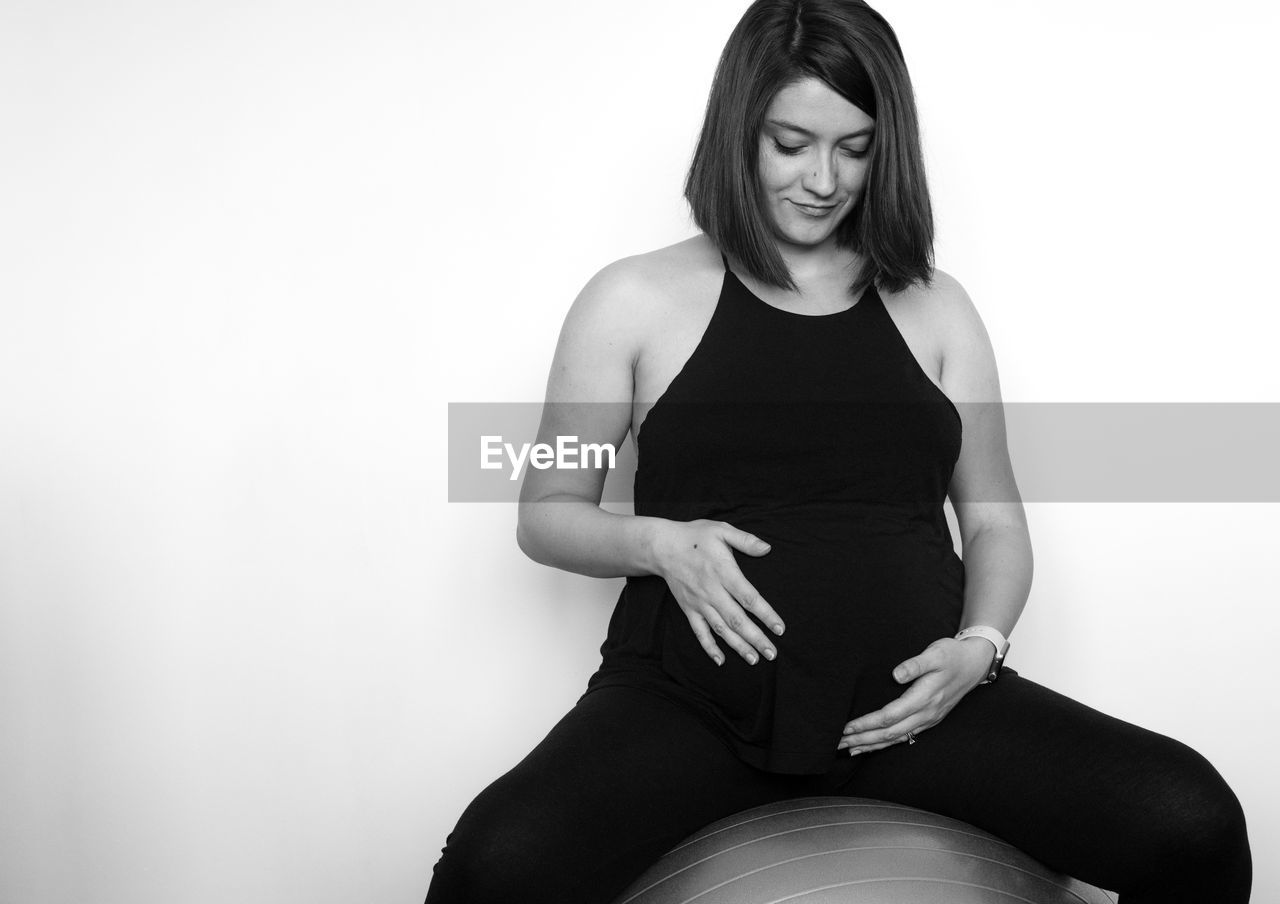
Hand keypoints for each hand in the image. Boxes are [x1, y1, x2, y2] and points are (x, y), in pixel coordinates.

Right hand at [654, 519, 786, 666]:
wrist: (662, 547)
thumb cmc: (694, 536)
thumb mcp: (721, 530)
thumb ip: (745, 540)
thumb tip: (767, 548)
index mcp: (724, 572)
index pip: (749, 598)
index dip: (766, 615)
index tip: (780, 629)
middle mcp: (712, 591)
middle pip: (737, 620)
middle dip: (756, 638)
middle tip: (772, 654)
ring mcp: (699, 603)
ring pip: (721, 629)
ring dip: (738, 646)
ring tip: (754, 659)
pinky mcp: (688, 609)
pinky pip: (699, 632)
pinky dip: (709, 647)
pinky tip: (721, 660)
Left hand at [836, 636, 994, 754]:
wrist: (974, 664)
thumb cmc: (952, 655)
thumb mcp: (936, 653)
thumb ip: (915, 664)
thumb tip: (896, 674)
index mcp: (925, 698)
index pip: (890, 716)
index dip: (867, 723)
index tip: (847, 726)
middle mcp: (926, 713)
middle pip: (890, 732)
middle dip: (863, 739)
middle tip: (838, 743)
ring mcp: (928, 719)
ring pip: (896, 738)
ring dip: (872, 745)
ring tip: (848, 749)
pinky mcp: (928, 720)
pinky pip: (904, 737)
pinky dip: (886, 744)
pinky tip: (871, 746)